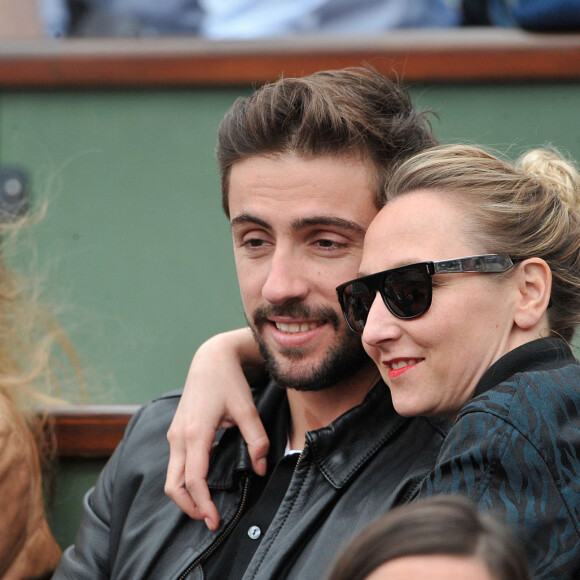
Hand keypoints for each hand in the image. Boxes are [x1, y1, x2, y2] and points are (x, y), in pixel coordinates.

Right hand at [165, 328, 269, 529]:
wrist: (211, 359)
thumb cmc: (228, 381)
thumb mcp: (247, 408)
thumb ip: (257, 440)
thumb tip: (260, 468)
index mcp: (195, 432)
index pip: (194, 479)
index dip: (203, 504)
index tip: (215, 521)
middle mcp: (179, 436)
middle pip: (173, 485)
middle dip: (189, 507)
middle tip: (210, 520)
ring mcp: (174, 434)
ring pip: (171, 476)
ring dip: (185, 495)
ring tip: (207, 505)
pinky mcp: (176, 431)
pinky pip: (175, 464)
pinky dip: (184, 480)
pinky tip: (204, 482)